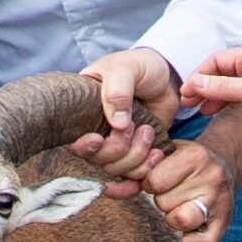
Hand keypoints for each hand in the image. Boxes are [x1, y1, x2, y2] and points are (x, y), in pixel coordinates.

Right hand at [69, 48, 180, 195]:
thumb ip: (117, 91)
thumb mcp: (125, 68)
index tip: (97, 138)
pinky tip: (156, 154)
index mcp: (84, 116)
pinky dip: (146, 169)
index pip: (75, 143)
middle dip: (119, 149)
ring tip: (148, 132)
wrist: (165, 75)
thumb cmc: (139, 67)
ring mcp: (117, 147)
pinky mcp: (137, 154)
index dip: (84, 148)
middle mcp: (97, 135)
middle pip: (99, 161)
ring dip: (136, 156)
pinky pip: (136, 175)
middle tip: (134, 126)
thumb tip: (116, 124)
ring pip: (118, 170)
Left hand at [143, 139, 234, 241]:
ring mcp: (220, 201)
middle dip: (163, 200)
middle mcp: (211, 177)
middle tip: (177, 191)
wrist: (225, 165)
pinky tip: (191, 226)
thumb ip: (134, 174)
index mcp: (195, 156)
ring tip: (183, 205)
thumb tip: (106, 190)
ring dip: (174, 217)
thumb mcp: (163, 156)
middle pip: (163, 203)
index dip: (151, 183)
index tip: (164, 179)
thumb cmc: (185, 163)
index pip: (154, 181)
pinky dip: (190, 241)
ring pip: (178, 221)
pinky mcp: (225, 223)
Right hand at [181, 46, 241, 141]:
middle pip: (225, 77)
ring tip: (208, 115)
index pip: (218, 61)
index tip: (185, 93)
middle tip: (189, 106)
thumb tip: (193, 83)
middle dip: (207, 91)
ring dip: (223, 103)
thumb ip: (221, 88)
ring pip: (238, 93)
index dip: (199, 76)